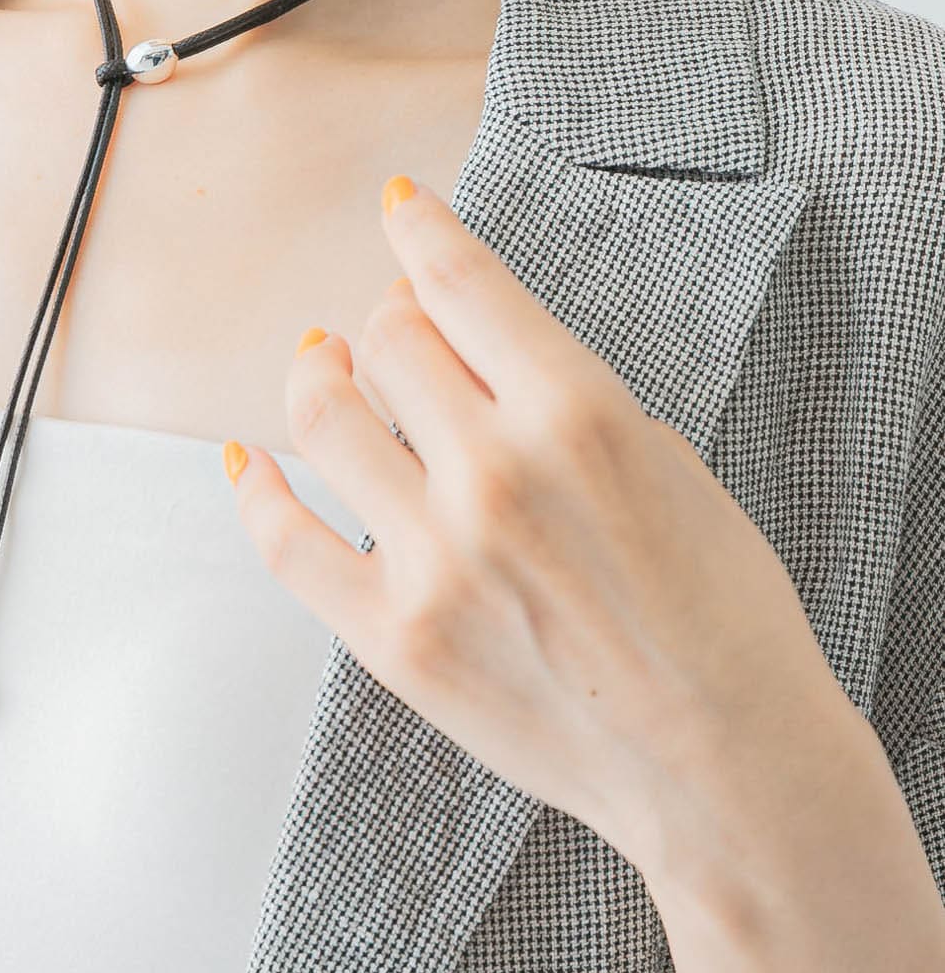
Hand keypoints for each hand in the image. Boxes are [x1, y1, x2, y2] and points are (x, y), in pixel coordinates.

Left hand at [223, 172, 839, 876]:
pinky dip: (255, 488)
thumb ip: (562, 400)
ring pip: (324, 419)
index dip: (419, 228)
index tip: (399, 205)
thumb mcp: (670, 466)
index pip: (461, 282)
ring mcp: (433, 560)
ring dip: (316, 375)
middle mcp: (493, 474)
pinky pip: (285, 543)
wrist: (725, 767)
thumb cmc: (723, 619)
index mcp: (579, 415)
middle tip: (391, 326)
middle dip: (387, 318)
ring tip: (322, 364)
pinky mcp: (393, 638)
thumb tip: (468, 353)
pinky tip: (246, 457)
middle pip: (386, 341)